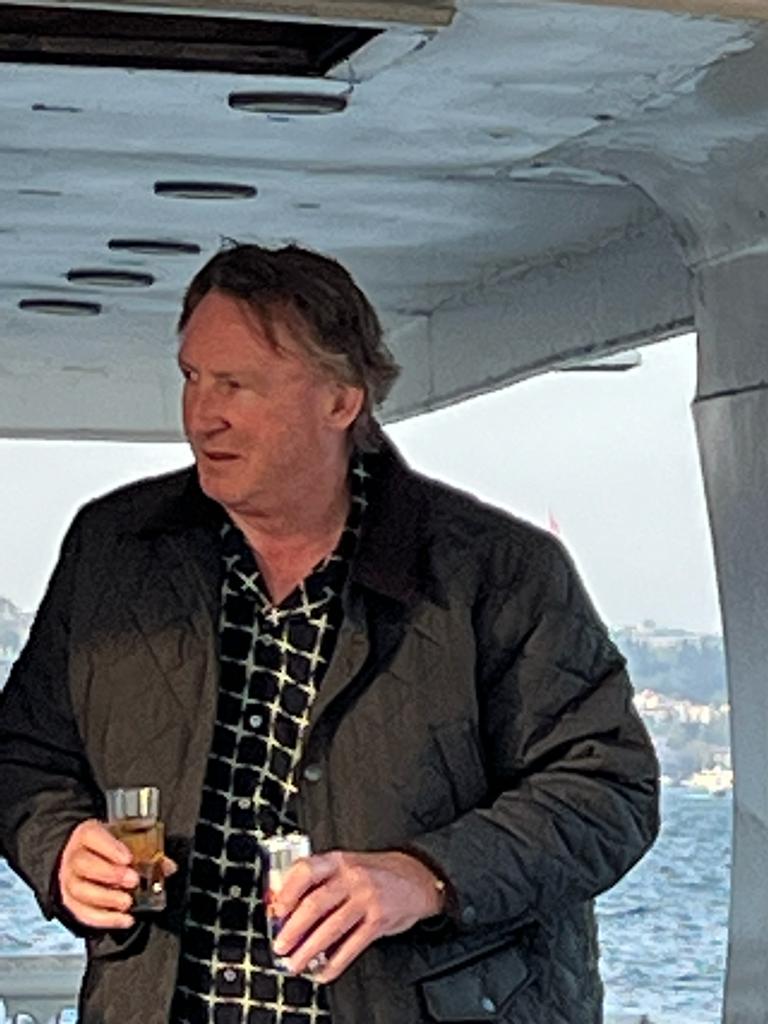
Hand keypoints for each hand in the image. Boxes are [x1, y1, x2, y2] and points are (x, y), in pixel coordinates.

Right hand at [57, 818, 176, 928]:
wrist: (83, 856)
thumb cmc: (107, 847)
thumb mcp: (124, 839)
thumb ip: (146, 850)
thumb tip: (168, 867)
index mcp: (87, 834)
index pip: (92, 836)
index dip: (110, 848)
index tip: (128, 858)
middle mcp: (73, 857)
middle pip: (83, 865)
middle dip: (109, 874)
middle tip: (132, 880)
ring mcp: (69, 881)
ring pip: (80, 891)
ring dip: (106, 899)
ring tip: (127, 902)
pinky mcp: (70, 902)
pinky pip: (83, 913)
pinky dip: (105, 919)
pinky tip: (124, 920)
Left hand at [270, 850, 444, 981]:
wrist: (416, 875)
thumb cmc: (375, 873)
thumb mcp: (347, 865)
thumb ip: (320, 881)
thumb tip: (286, 906)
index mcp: (338, 861)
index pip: (306, 871)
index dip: (287, 892)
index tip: (276, 911)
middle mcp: (352, 877)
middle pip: (316, 904)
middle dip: (293, 929)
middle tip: (280, 945)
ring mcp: (367, 898)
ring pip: (331, 928)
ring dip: (309, 949)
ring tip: (296, 963)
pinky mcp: (379, 920)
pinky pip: (352, 945)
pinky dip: (335, 962)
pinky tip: (323, 970)